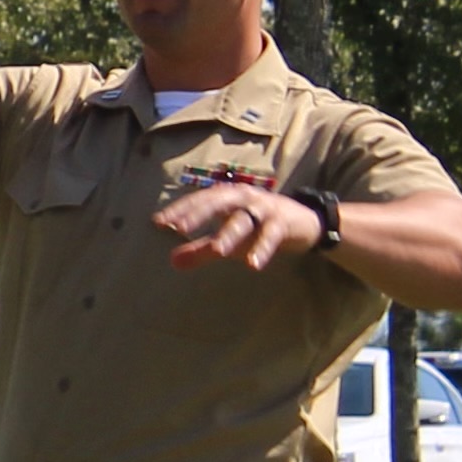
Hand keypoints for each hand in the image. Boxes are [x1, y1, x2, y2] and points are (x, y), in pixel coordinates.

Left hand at [156, 178, 323, 273]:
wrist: (303, 222)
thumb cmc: (257, 228)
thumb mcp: (228, 238)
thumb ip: (201, 249)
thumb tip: (172, 262)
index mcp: (227, 197)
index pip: (200, 199)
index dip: (180, 209)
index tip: (159, 221)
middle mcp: (244, 197)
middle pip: (218, 202)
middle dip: (198, 213)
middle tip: (179, 228)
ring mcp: (264, 208)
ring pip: (244, 219)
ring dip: (230, 234)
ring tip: (217, 251)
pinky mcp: (283, 222)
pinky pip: (271, 234)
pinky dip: (262, 248)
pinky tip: (253, 265)